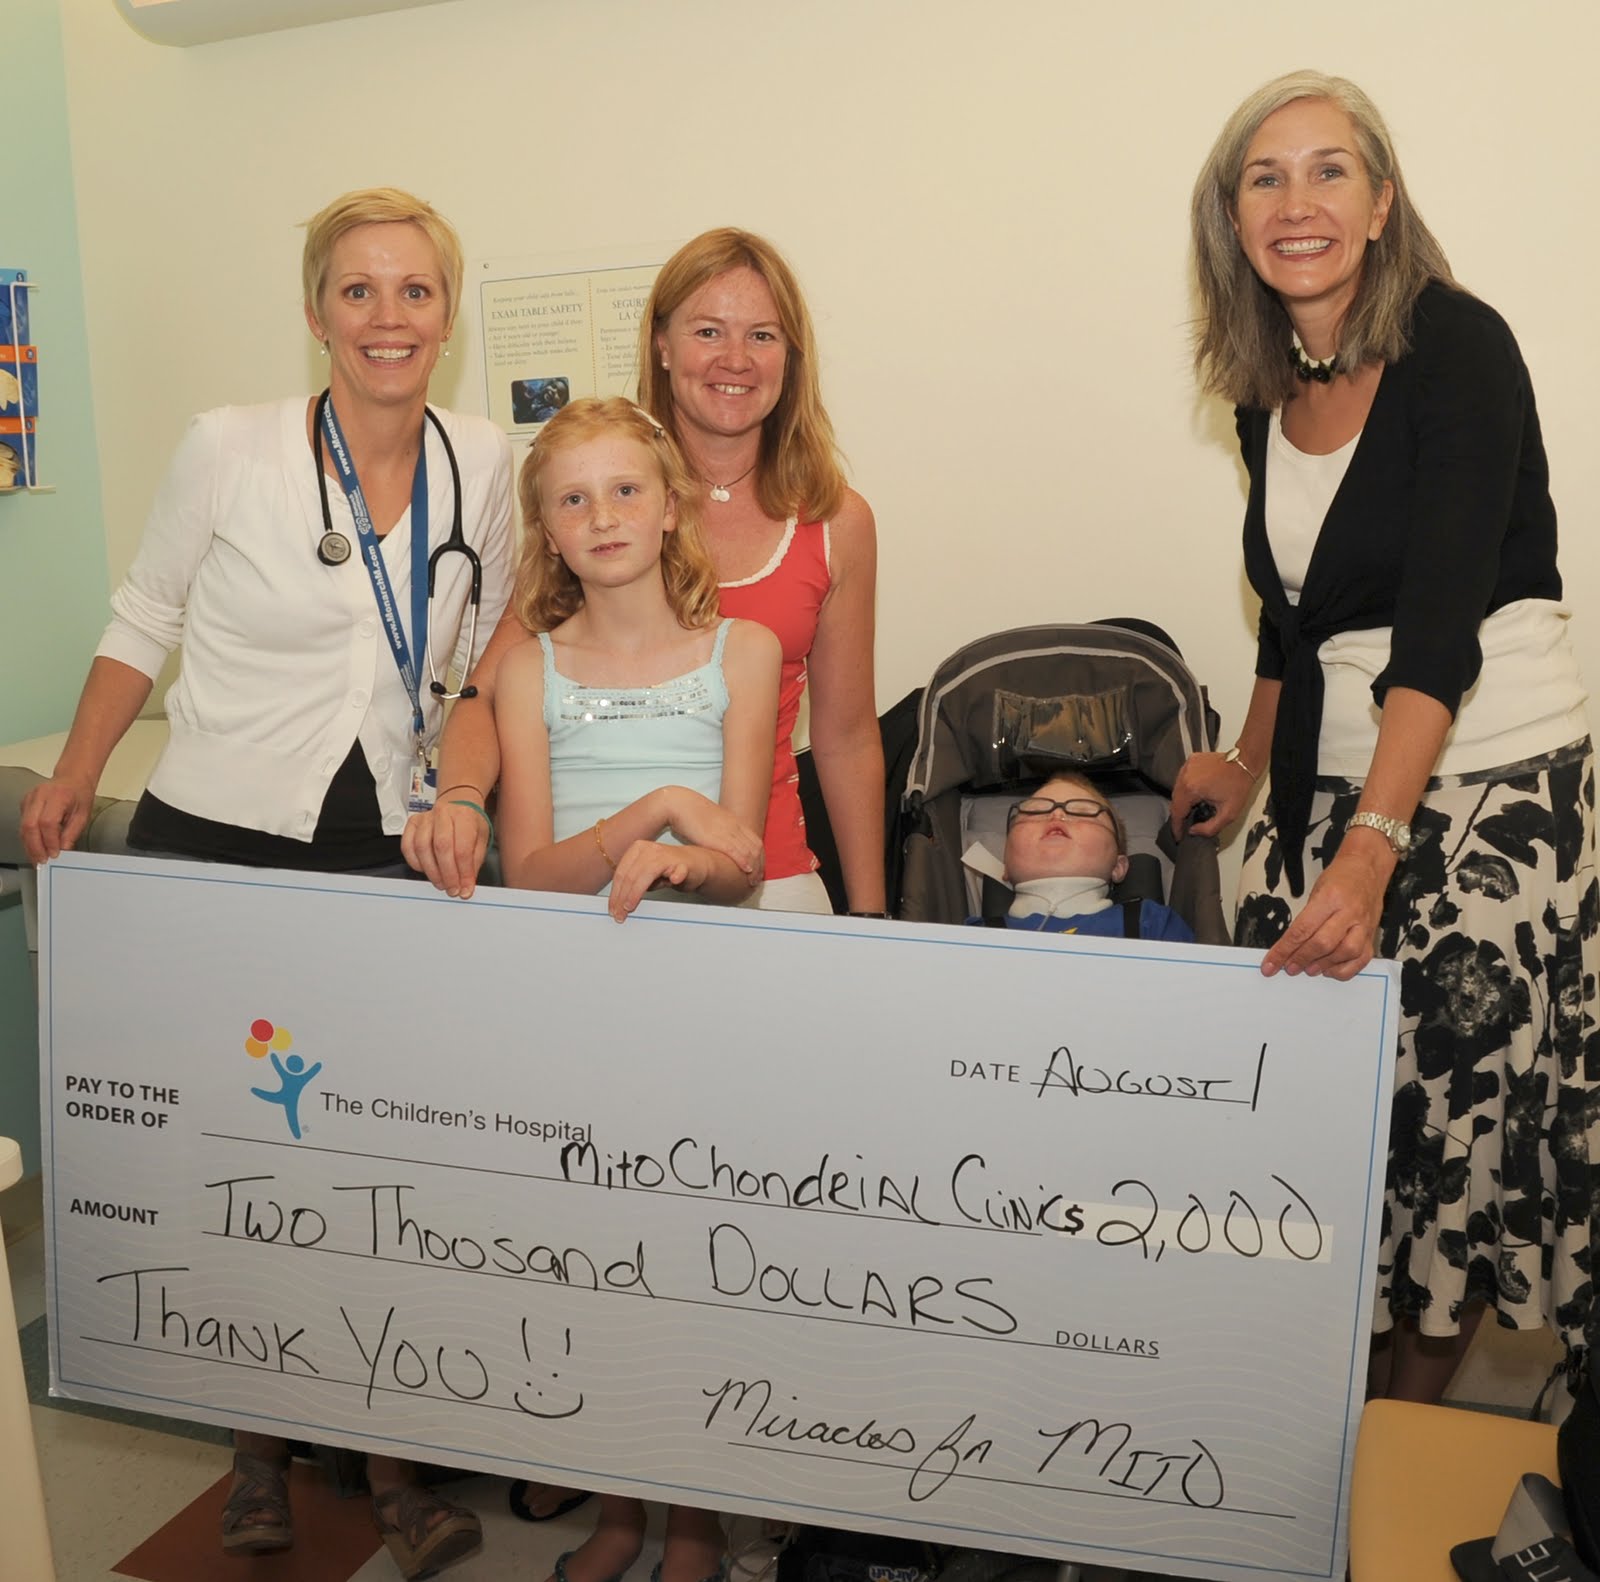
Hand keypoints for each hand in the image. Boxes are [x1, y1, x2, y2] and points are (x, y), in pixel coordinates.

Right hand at [19, 776, 96, 863]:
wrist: (72, 779)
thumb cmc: (80, 795)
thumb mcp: (83, 815)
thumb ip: (72, 833)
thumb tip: (62, 850)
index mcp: (58, 796)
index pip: (47, 822)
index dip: (49, 841)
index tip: (54, 854)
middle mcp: (40, 795)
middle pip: (30, 825)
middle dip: (35, 847)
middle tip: (42, 861)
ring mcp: (29, 798)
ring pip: (23, 826)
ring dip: (29, 845)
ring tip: (37, 859)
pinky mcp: (25, 803)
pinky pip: (23, 823)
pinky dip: (28, 838)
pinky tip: (35, 848)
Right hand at [402, 800, 490, 897]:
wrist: (458, 803)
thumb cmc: (470, 822)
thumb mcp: (481, 839)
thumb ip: (474, 863)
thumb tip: (466, 886)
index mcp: (464, 816)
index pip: (462, 848)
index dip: (463, 873)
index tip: (465, 888)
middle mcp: (443, 814)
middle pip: (441, 848)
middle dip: (447, 874)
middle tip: (452, 889)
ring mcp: (425, 818)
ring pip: (422, 848)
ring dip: (431, 871)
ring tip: (441, 883)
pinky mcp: (412, 823)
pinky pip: (407, 846)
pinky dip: (415, 863)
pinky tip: (426, 870)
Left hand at [607, 840, 711, 921]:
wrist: (696, 864)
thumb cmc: (669, 869)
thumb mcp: (645, 874)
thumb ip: (633, 882)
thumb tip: (617, 901)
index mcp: (638, 849)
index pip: (621, 873)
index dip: (615, 893)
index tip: (612, 908)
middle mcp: (650, 849)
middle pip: (630, 875)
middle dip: (622, 897)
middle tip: (620, 914)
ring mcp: (667, 855)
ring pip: (646, 875)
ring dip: (636, 893)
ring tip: (630, 907)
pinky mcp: (683, 864)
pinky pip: (678, 870)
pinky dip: (676, 875)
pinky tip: (673, 880)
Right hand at [659, 789, 763, 885]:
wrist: (679, 803)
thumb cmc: (690, 812)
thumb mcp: (711, 820)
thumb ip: (719, 830)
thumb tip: (718, 841)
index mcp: (733, 821)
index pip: (755, 840)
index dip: (760, 856)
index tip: (759, 867)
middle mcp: (734, 825)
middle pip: (756, 847)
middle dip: (760, 865)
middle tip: (758, 878)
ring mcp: (727, 831)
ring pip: (749, 850)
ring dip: (755, 867)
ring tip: (753, 880)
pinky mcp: (716, 838)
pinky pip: (736, 851)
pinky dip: (744, 862)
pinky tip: (747, 870)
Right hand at [1169, 751, 1256, 838]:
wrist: (1245, 763)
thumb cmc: (1238, 783)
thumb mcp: (1228, 814)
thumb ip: (1210, 828)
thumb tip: (1194, 831)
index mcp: (1191, 788)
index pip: (1177, 812)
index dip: (1176, 827)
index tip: (1178, 835)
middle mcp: (1185, 776)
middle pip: (1175, 801)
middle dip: (1180, 814)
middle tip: (1186, 824)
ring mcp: (1187, 767)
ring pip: (1177, 790)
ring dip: (1183, 801)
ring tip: (1193, 808)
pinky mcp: (1190, 762)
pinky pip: (1182, 779)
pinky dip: (1187, 788)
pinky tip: (1197, 793)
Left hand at [1261, 837, 1390, 979]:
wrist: (1367, 867)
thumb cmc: (1340, 877)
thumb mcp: (1315, 891)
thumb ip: (1305, 919)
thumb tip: (1288, 946)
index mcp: (1329, 898)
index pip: (1302, 930)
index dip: (1284, 950)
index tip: (1271, 964)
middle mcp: (1348, 912)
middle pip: (1322, 943)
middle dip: (1301, 959)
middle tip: (1289, 967)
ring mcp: (1363, 925)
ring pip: (1344, 953)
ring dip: (1322, 966)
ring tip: (1307, 969)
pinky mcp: (1372, 934)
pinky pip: (1361, 958)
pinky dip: (1345, 969)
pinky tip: (1331, 970)